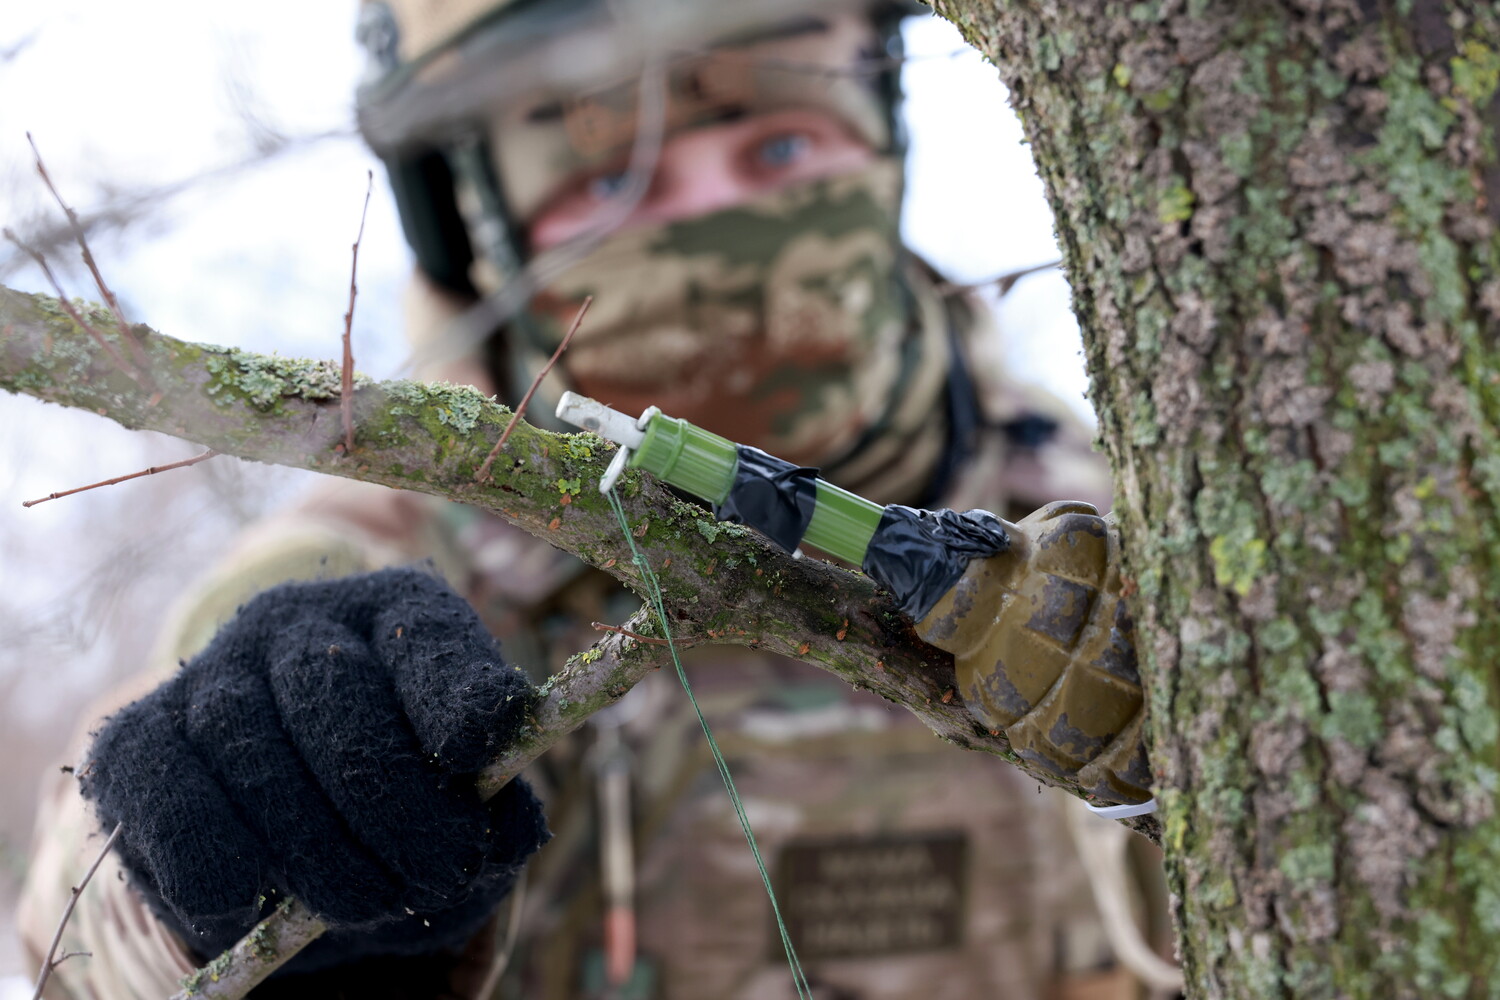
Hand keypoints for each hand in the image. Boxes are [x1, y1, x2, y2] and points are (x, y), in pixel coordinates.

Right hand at [81, 567, 547, 969]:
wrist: (295, 840)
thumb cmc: (403, 807)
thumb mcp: (465, 806)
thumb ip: (493, 810)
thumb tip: (501, 823)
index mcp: (395, 611)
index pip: (426, 633)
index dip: (455, 695)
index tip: (480, 757)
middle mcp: (298, 620)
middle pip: (334, 689)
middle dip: (393, 801)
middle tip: (435, 874)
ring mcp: (212, 670)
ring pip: (248, 745)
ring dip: (314, 845)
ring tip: (363, 902)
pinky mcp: (138, 737)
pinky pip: (166, 792)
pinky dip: (216, 858)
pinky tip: (257, 899)